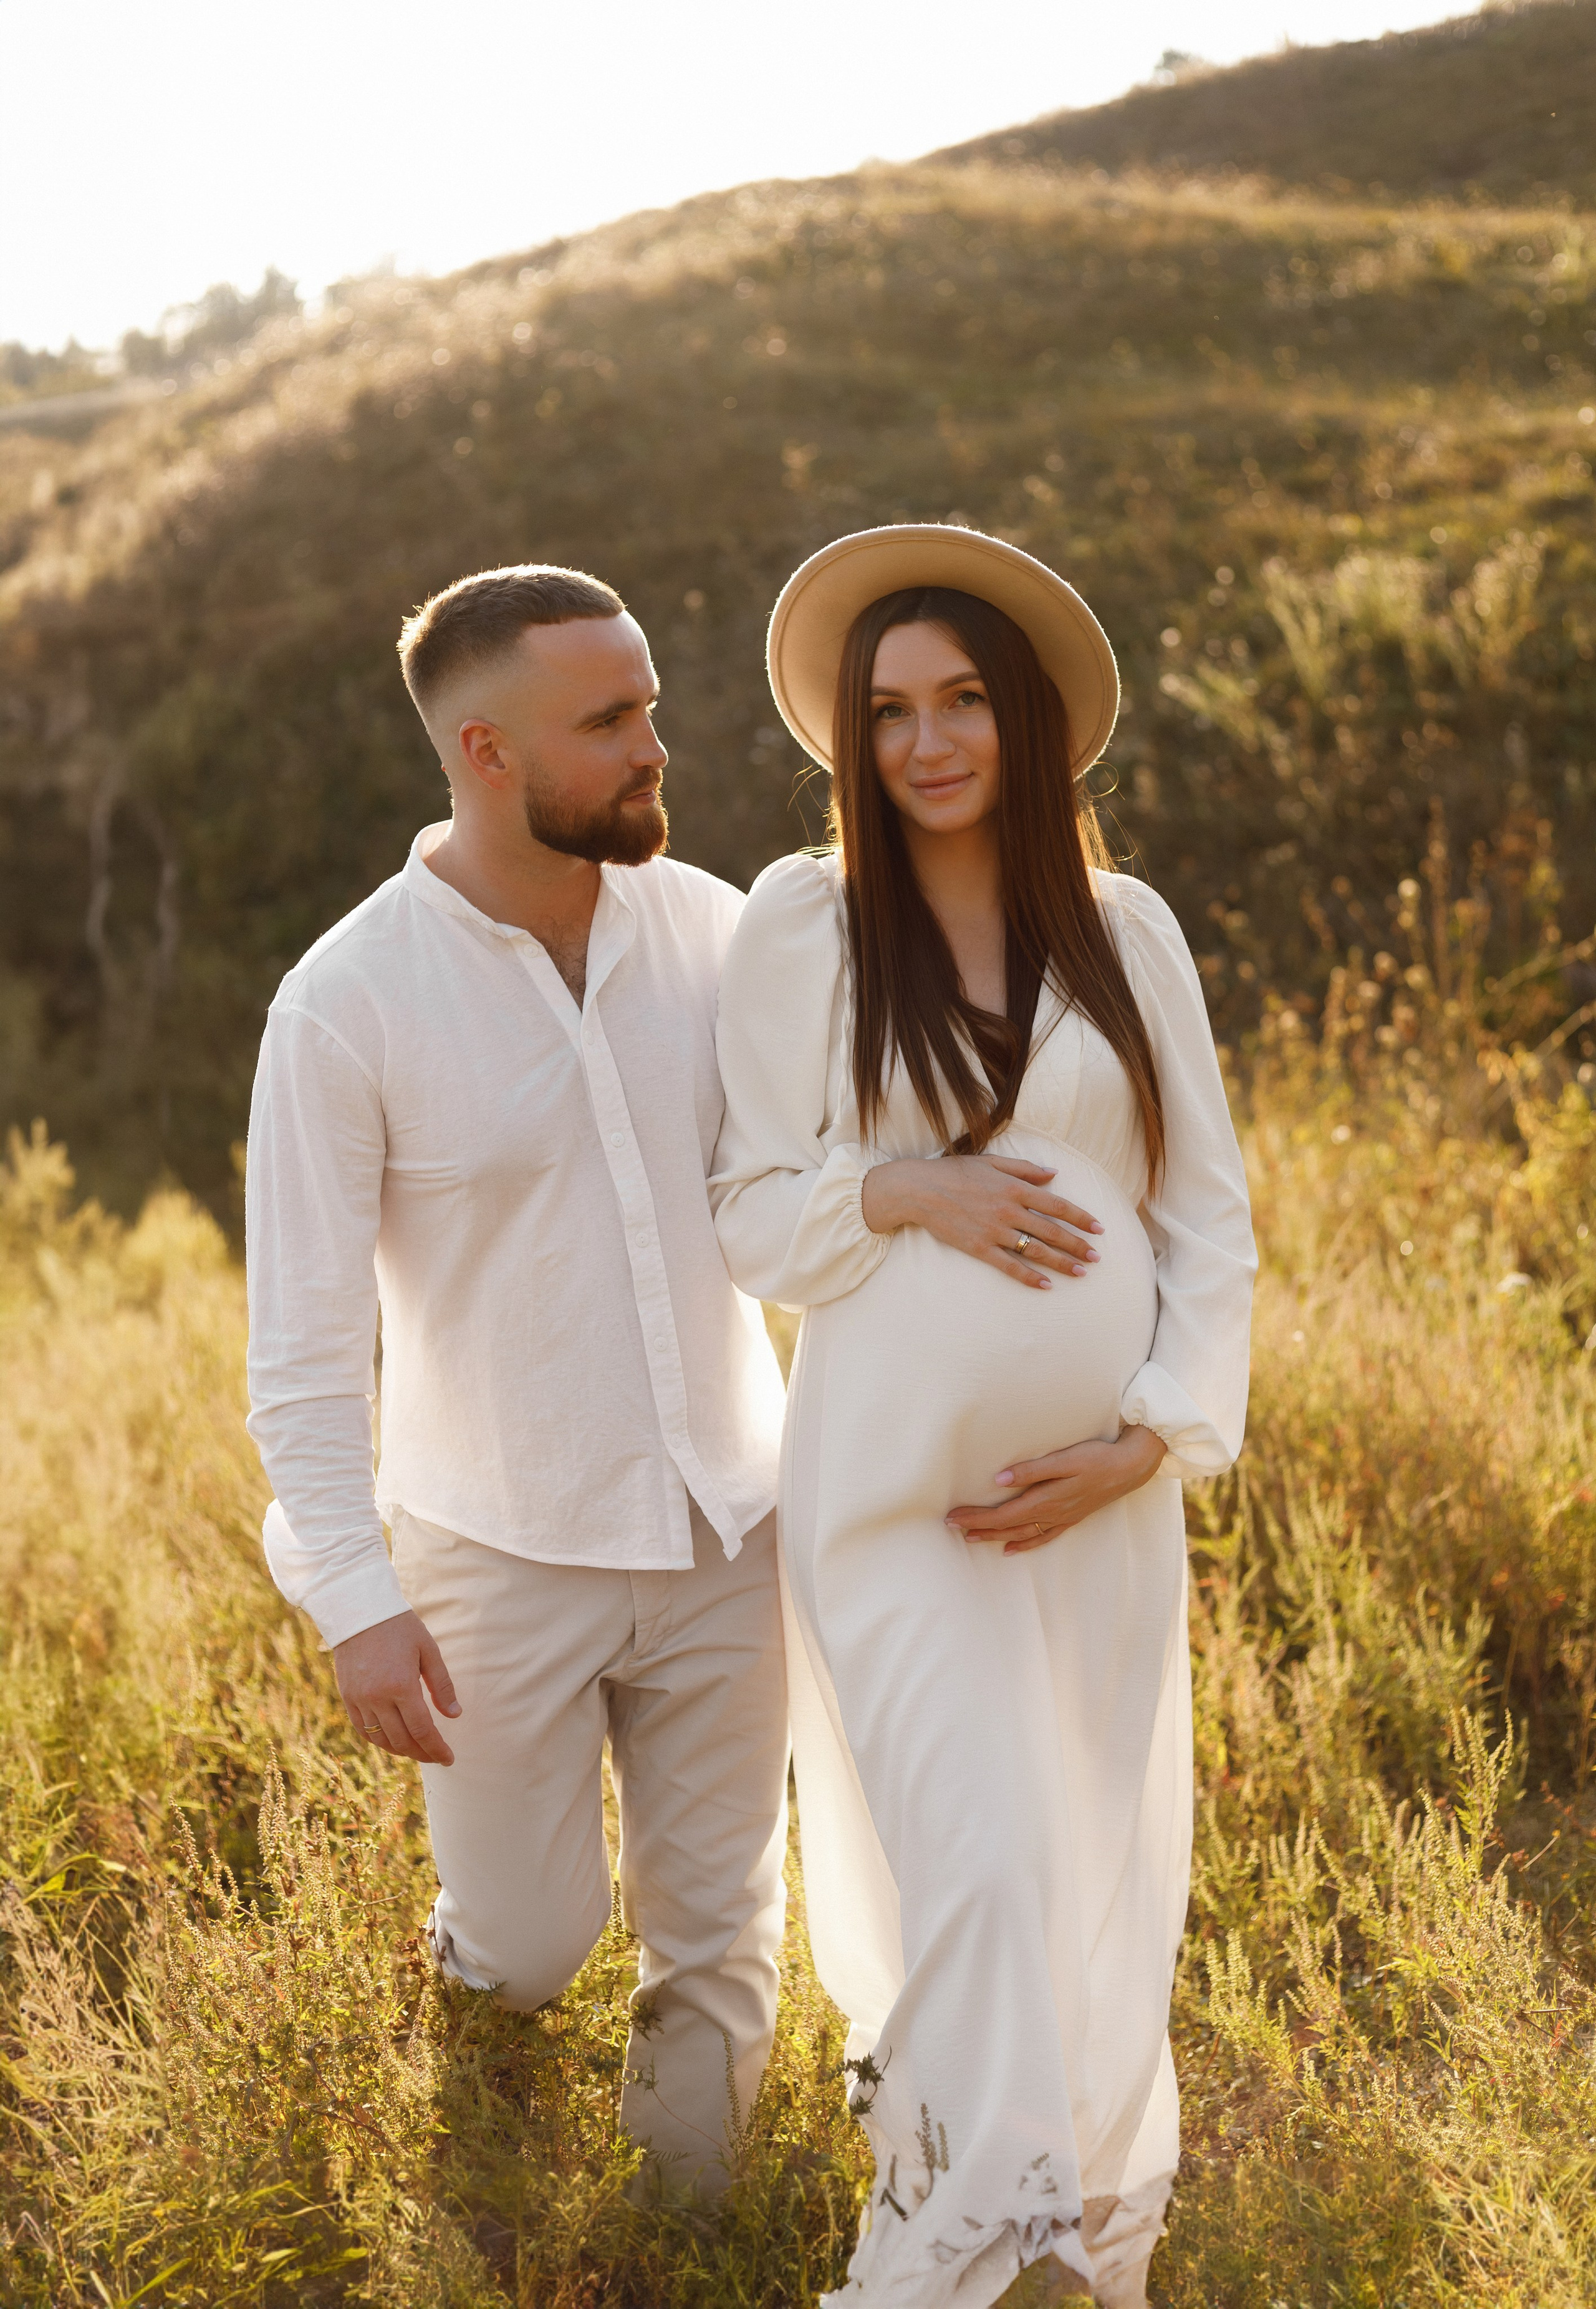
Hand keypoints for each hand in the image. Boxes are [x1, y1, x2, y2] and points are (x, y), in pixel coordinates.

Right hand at [333, 1609, 460, 1764]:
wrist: (358, 1611)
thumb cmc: (400, 1627)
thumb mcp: (428, 1650)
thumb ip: (442, 1685)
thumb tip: (455, 1715)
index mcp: (401, 1686)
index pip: (423, 1730)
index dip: (437, 1749)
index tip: (449, 1759)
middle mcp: (377, 1698)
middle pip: (402, 1740)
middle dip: (423, 1753)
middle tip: (437, 1757)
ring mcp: (359, 1699)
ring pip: (382, 1740)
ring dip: (402, 1750)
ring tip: (418, 1751)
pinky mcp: (347, 1697)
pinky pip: (363, 1730)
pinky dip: (379, 1741)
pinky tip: (393, 1741)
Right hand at [859, 1155, 1102, 1289]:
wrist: (919, 1190)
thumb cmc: (954, 1172)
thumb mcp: (991, 1162)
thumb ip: (1024, 1169)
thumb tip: (1053, 1174)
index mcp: (1015, 1187)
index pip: (1057, 1204)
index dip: (1080, 1217)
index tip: (1099, 1228)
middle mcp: (1009, 1210)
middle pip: (1052, 1231)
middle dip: (1078, 1244)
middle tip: (1098, 1257)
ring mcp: (995, 1231)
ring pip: (1036, 1250)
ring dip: (1061, 1262)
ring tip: (1081, 1272)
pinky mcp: (979, 1248)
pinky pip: (1009, 1266)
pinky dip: (1029, 1277)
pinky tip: (1046, 1286)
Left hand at [946, 1428, 1168, 1553]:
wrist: (1130, 1467)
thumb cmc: (1096, 1458)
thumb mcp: (1064, 1460)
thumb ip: (1032, 1470)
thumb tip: (999, 1480)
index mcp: (1046, 1500)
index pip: (1002, 1514)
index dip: (976, 1517)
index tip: (952, 1517)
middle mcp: (1051, 1514)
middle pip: (1007, 1525)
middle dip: (978, 1527)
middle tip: (950, 1527)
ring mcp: (1062, 1519)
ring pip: (1021, 1533)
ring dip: (995, 1537)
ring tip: (971, 1538)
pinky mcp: (1071, 1518)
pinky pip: (1043, 1537)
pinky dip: (1025, 1543)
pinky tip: (1011, 1549)